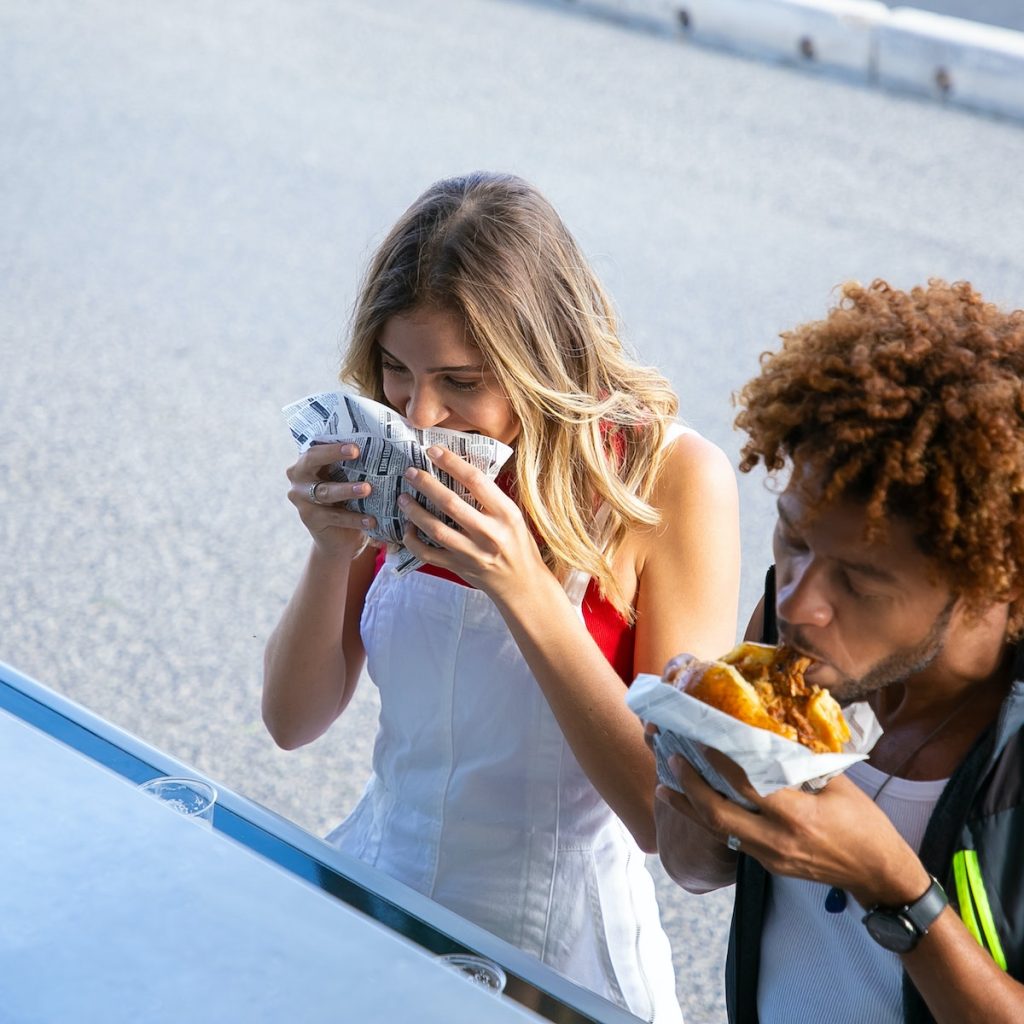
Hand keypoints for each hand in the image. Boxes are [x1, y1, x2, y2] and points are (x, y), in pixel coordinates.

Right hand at [287, 442, 376, 555]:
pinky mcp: (311, 519)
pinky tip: (371, 519)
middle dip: (333, 454)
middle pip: (311, 461)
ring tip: (367, 489)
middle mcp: (299, 478)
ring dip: (347, 489)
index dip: (333, 446)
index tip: (355, 445)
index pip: (316, 448)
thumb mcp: (346, 479)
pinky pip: (335, 517)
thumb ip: (351, 464)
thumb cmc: (346, 499)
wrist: (340, 537)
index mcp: (307, 463)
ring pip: (325, 491)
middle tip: (356, 453)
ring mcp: (302, 500)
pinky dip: (354, 518)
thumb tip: (378, 447)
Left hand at [397, 446, 545, 601]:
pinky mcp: (459, 568)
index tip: (433, 451)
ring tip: (403, 498)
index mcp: (506, 514)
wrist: (522, 585)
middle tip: (410, 472)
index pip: (476, 481)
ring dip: (415, 511)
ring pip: (436, 529)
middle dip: (426, 484)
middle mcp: (489, 533)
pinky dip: (413, 541)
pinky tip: (408, 528)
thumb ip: (491, 498)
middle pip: (450, 503)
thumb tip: (460, 470)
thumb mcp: (515, 516)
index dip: (451, 463)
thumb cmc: (519, 545)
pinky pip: (428, 554)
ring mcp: (473, 553)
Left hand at [658, 750, 928, 907]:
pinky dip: (710, 821)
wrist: (877, 875)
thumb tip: (775, 732)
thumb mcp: (838, 786)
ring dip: (690, 807)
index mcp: (797, 816)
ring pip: (718, 831)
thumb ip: (804, 764)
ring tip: (666, 785)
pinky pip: (732, 840)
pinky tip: (695, 805)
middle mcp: (777, 840)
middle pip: (719, 815)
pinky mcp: (768, 864)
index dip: (720, 763)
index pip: (747, 786)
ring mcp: (770, 856)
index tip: (701, 740)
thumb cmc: (864, 824)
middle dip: (691, 787)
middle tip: (672, 760)